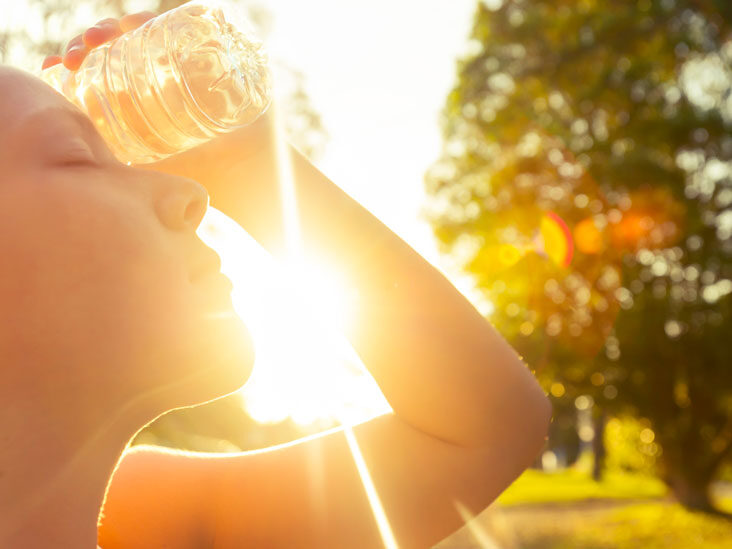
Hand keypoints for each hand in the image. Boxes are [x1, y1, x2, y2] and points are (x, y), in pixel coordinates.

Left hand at [41, 9, 276, 192]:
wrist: (245, 174)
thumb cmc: (199, 175)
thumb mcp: (143, 168)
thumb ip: (115, 164)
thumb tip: (76, 166)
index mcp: (140, 96)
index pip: (101, 69)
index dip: (75, 62)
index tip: (55, 68)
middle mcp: (161, 74)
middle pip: (119, 44)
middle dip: (90, 41)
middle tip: (79, 54)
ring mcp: (189, 62)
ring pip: (149, 30)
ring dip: (122, 25)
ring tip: (105, 35)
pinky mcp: (219, 56)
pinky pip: (196, 24)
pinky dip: (178, 15)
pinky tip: (147, 22)